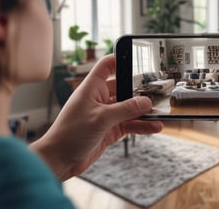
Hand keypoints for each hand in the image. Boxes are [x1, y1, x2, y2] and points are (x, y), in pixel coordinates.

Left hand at [31, 54, 162, 180]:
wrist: (59, 161)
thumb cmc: (69, 134)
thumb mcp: (101, 118)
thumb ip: (126, 109)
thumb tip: (146, 102)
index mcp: (93, 88)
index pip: (107, 66)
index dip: (120, 59)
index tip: (137, 58)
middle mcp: (100, 98)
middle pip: (124, 87)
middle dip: (139, 89)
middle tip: (156, 89)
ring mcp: (107, 114)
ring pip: (130, 108)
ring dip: (143, 110)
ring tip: (159, 111)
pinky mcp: (111, 129)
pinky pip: (131, 124)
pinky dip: (142, 125)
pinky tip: (155, 126)